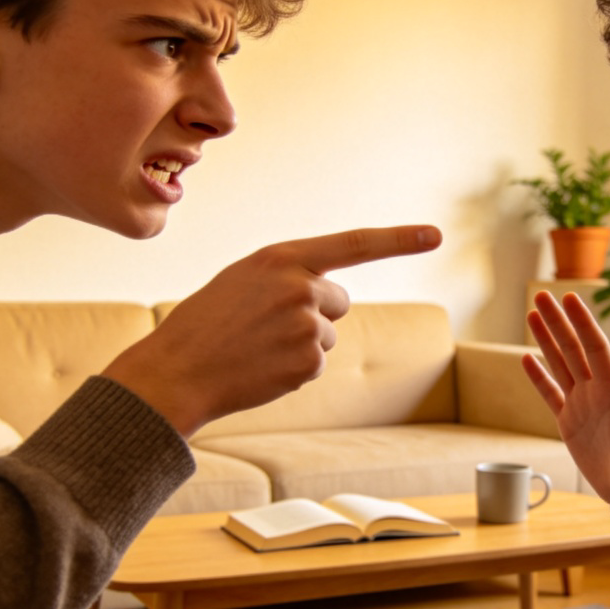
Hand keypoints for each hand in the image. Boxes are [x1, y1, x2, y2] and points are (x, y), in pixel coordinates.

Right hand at [103, 225, 441, 436]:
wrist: (175, 372)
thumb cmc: (205, 323)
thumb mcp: (242, 280)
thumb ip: (288, 276)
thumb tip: (331, 296)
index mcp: (280, 257)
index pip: (354, 244)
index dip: (398, 239)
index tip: (434, 235)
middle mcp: (300, 286)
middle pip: (339, 300)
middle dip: (315, 313)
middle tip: (267, 326)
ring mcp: (307, 326)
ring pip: (328, 334)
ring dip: (302, 343)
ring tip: (258, 347)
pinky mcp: (308, 362)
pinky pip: (317, 363)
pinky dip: (295, 369)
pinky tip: (262, 368)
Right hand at [522, 291, 609, 513]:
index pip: (594, 348)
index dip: (581, 323)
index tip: (570, 299)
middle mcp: (595, 392)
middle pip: (572, 349)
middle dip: (558, 322)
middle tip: (541, 295)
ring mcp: (580, 406)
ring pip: (559, 365)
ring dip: (546, 340)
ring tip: (532, 315)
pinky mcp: (568, 424)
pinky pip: (549, 394)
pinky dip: (537, 377)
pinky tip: (526, 358)